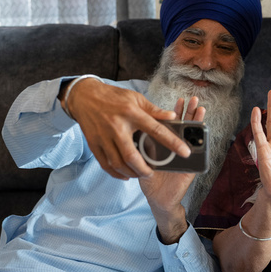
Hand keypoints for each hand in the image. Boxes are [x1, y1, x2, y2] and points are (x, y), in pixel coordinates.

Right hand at [64, 78, 190, 178]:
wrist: (84, 97)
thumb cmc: (113, 97)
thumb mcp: (136, 99)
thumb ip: (154, 110)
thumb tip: (173, 116)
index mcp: (132, 114)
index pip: (157, 130)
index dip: (173, 142)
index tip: (185, 152)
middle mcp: (117, 127)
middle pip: (132, 156)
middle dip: (144, 169)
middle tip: (152, 173)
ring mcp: (104, 137)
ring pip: (118, 163)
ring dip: (130, 173)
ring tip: (140, 174)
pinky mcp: (94, 144)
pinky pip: (105, 164)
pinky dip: (116, 173)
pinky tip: (125, 175)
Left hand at [139, 97, 204, 243]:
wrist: (157, 198)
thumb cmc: (149, 179)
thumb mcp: (143, 160)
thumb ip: (142, 147)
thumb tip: (135, 129)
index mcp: (165, 145)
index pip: (171, 125)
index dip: (175, 113)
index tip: (179, 100)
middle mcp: (176, 148)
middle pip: (184, 126)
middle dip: (189, 112)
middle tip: (192, 99)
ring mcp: (185, 156)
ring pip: (193, 136)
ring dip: (197, 122)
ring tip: (200, 108)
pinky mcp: (192, 166)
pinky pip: (199, 153)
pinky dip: (202, 141)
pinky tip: (203, 129)